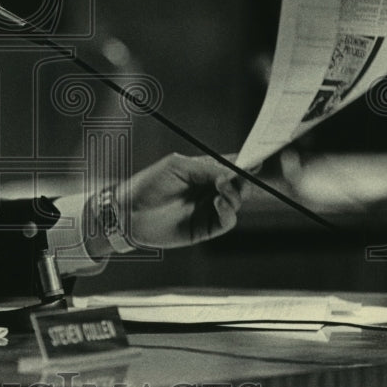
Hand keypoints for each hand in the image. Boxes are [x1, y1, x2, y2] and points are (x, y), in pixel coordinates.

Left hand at [109, 153, 247, 252]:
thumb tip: (231, 172)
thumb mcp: (178, 166)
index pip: (229, 166)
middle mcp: (208, 190)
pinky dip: (228, 210)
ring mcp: (208, 209)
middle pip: (238, 185)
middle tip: (242, 173)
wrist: (129, 212)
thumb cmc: (148, 184)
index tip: (256, 158)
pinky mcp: (205, 228)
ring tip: (221, 187)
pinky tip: (219, 201)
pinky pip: (226, 221)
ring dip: (235, 193)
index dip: (244, 163)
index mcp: (202, 172)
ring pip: (235, 202)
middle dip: (244, 178)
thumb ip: (206, 168)